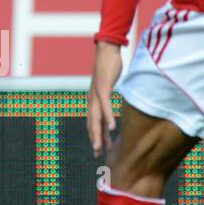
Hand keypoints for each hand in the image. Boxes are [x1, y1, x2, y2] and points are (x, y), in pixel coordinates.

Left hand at [87, 41, 122, 157]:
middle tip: (97, 155)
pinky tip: (111, 128)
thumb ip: (108, 96)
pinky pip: (105, 106)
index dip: (95, 136)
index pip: (93, 122)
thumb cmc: (108, 67)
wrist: (106, 50)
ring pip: (96, 119)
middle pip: (91, 124)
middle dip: (94, 141)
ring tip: (100, 148)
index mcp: (93, 100)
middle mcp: (92, 100)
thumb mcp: (108, 85)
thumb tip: (111, 105)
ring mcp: (96, 94)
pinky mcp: (103, 87)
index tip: (99, 149)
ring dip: (98, 135)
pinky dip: (107, 118)